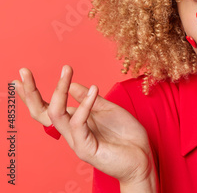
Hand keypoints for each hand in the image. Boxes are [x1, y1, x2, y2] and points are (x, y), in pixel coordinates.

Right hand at [15, 66, 157, 189]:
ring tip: (66, 70)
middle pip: (41, 113)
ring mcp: (77, 140)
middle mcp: (71, 132)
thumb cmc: (126, 135)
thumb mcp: (108, 110)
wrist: (142, 156)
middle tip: (23, 72)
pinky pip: (78, 124)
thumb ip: (89, 99)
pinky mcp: (86, 148)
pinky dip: (84, 105)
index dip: (33, 92)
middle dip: (30, 92)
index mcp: (75, 122)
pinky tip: (94, 89)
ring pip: (55, 115)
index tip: (23, 73)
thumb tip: (73, 84)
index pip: (47, 107)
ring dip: (59, 90)